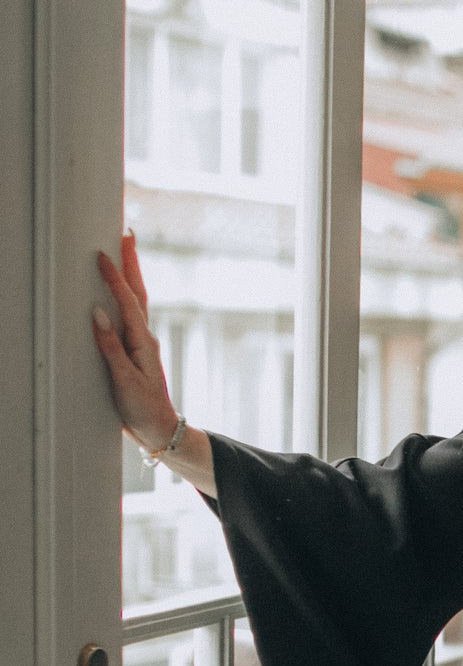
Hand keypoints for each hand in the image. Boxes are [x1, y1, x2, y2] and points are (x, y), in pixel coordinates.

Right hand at [93, 230, 175, 451]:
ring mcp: (140, 344)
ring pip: (135, 303)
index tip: (102, 255)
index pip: (127, 302)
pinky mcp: (135, 352)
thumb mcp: (125, 381)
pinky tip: (119, 293)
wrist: (160, 430)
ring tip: (123, 254)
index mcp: (142, 342)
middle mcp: (144, 338)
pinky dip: (125, 298)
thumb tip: (99, 314)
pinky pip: (129, 317)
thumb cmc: (143, 408)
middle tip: (126, 236)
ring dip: (130, 277)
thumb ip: (111, 348)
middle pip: (137, 294)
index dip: (115, 277)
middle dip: (131, 264)